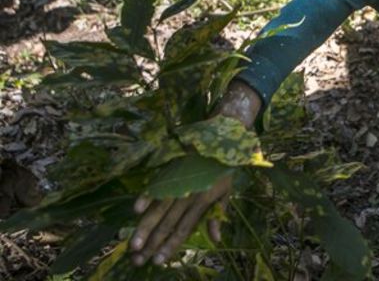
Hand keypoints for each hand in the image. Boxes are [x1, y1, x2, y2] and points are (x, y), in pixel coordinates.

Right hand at [130, 81, 260, 264]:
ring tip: (133, 244)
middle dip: (152, 243)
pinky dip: (147, 196)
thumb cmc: (224, 166)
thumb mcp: (227, 192)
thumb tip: (216, 239)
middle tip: (137, 259)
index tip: (157, 261)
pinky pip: (156, 185)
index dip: (170, 246)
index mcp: (202, 202)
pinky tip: (136, 209)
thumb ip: (218, 215)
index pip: (183, 230)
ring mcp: (178, 182)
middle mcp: (188, 194)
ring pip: (158, 209)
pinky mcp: (171, 169)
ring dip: (145, 228)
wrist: (222, 135)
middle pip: (167, 223)